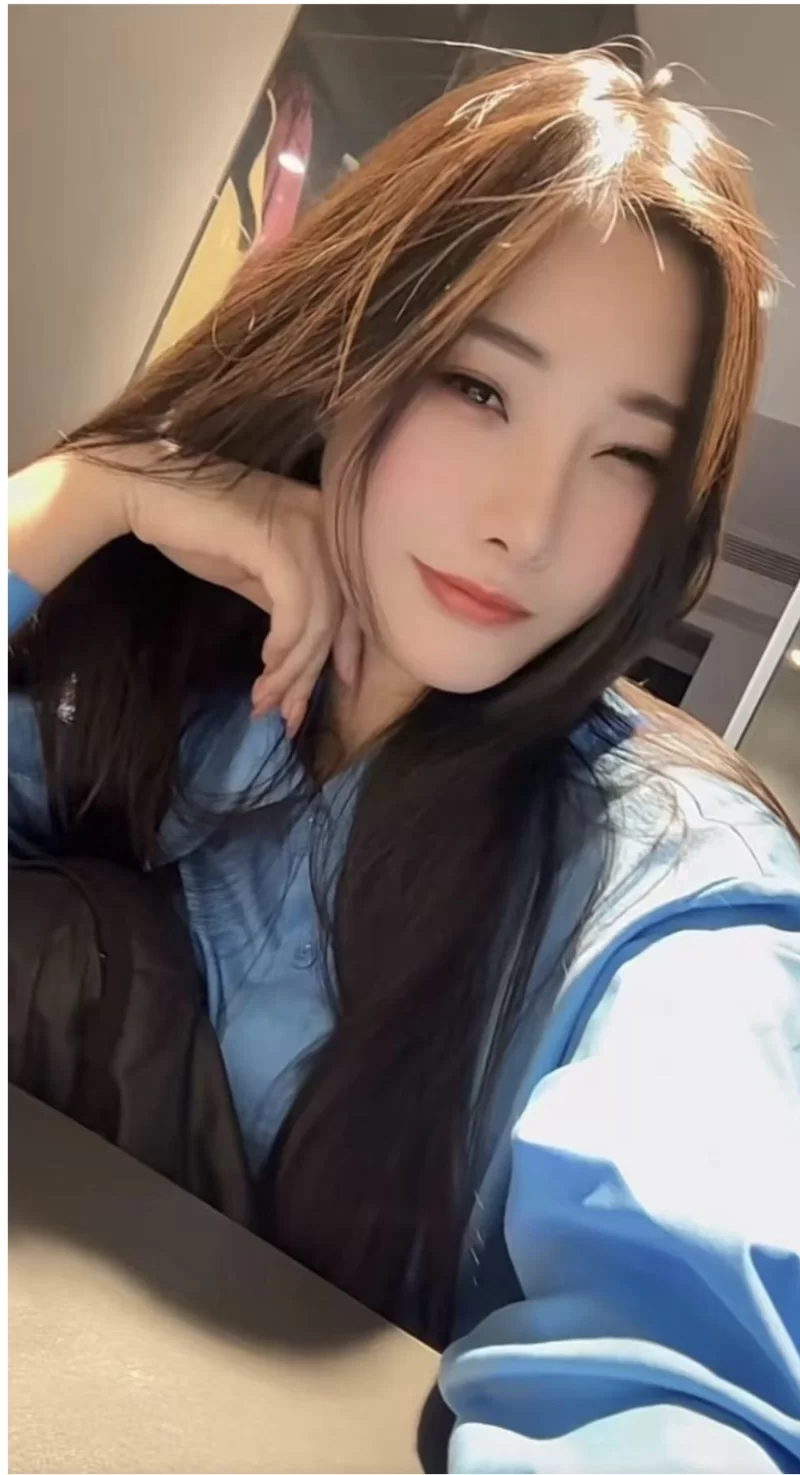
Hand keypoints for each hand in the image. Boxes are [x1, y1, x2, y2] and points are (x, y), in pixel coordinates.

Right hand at [123, 459, 360, 736]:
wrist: (146, 491)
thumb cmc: (197, 528)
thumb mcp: (254, 571)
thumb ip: (286, 602)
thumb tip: (301, 656)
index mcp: (326, 527)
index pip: (354, 599)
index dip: (346, 652)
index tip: (329, 690)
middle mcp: (325, 523)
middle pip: (339, 616)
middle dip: (311, 674)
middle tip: (286, 714)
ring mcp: (304, 527)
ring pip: (318, 619)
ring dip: (291, 671)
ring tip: (264, 699)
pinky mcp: (276, 539)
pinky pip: (296, 608)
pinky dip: (284, 644)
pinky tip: (264, 664)